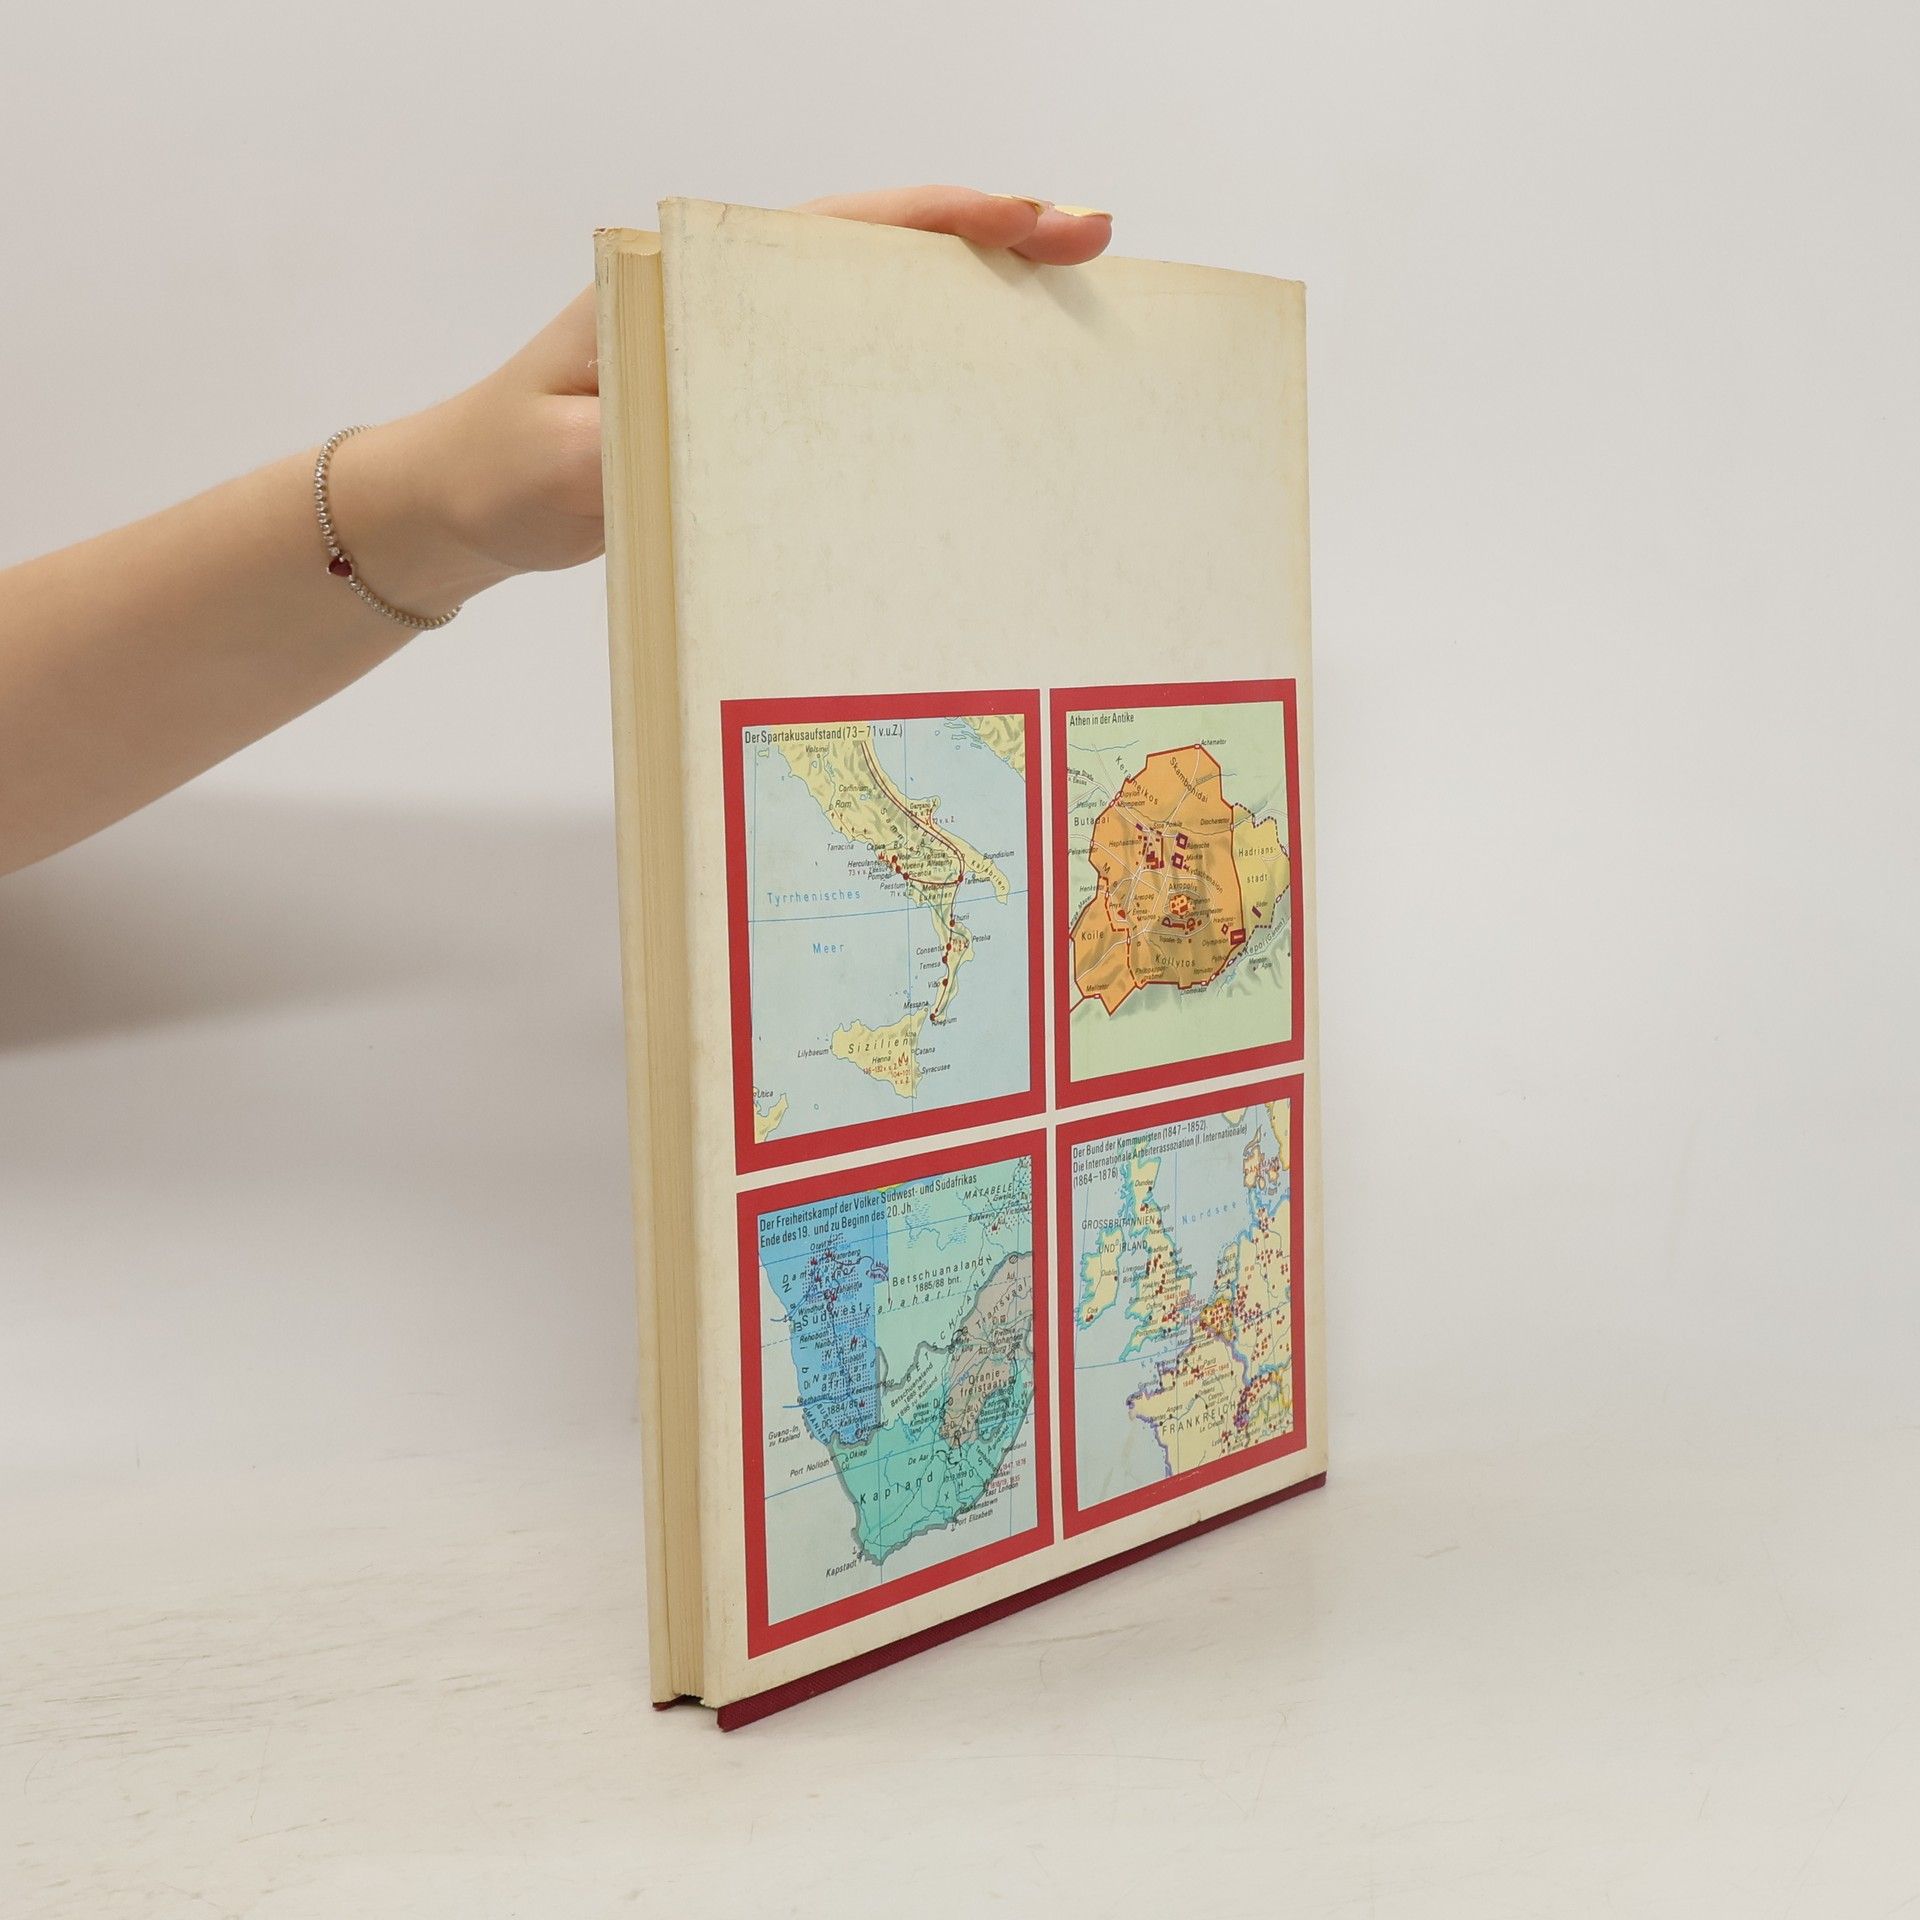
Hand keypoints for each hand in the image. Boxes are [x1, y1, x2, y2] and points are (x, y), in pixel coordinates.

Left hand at [353, 188, 1114, 603]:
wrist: (461, 502)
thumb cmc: (506, 469)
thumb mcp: (570, 459)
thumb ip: (644, 445)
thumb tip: (741, 441)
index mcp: (691, 284)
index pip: (837, 233)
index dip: (943, 221)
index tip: (1033, 217)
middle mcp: (727, 302)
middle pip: (878, 256)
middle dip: (987, 244)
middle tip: (1090, 246)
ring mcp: (740, 353)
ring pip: (873, 313)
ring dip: (965, 308)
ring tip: (1062, 315)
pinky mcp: (744, 407)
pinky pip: (848, 379)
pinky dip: (918, 377)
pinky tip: (976, 404)